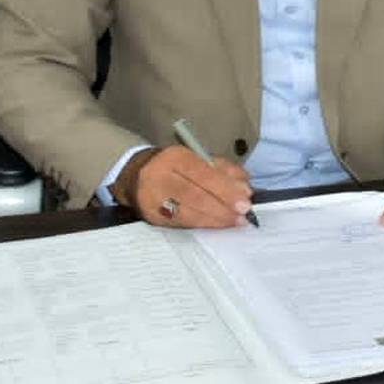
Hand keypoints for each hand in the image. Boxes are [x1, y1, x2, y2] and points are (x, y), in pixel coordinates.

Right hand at [124, 145, 253, 227]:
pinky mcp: (153, 217)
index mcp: (176, 158)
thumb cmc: (177, 167)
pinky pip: (182, 223)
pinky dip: (203, 225)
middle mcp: (161, 177)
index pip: (203, 174)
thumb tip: (244, 188)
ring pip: (188, 213)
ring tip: (234, 221)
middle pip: (195, 195)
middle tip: (243, 215)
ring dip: (215, 220)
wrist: (138, 175)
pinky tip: (217, 225)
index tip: (245, 201)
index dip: (225, 190)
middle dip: (222, 208)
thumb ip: (224, 170)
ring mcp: (154, 200)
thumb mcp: (199, 158)